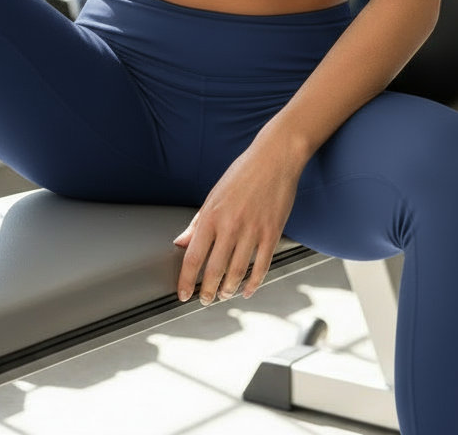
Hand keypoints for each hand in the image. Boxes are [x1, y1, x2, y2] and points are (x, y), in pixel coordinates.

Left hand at [172, 132, 305, 304]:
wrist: (275, 158)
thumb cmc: (244, 173)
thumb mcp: (214, 194)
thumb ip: (197, 222)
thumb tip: (181, 242)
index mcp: (211, 215)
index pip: (193, 257)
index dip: (186, 280)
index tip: (183, 293)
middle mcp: (230, 226)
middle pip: (214, 271)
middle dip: (206, 292)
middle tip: (204, 300)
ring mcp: (252, 231)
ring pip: (237, 273)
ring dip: (228, 290)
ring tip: (224, 295)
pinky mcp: (272, 233)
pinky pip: (261, 267)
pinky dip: (253, 283)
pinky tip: (247, 289)